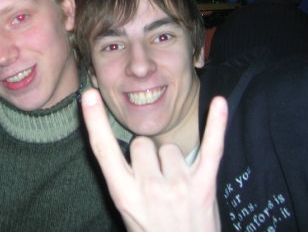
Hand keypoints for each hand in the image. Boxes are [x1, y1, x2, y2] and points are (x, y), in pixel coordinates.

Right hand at [81, 88, 227, 231]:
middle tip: (155, 183)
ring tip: (176, 187)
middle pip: (142, 144)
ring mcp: (179, 186)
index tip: (88, 96)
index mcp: (124, 195)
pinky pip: (212, 148)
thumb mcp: (127, 211)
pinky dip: (216, 125)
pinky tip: (219, 102)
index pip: (103, 151)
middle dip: (147, 156)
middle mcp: (149, 188)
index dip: (94, 122)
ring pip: (170, 147)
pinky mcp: (205, 185)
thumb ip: (123, 179)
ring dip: (172, 160)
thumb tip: (129, 146)